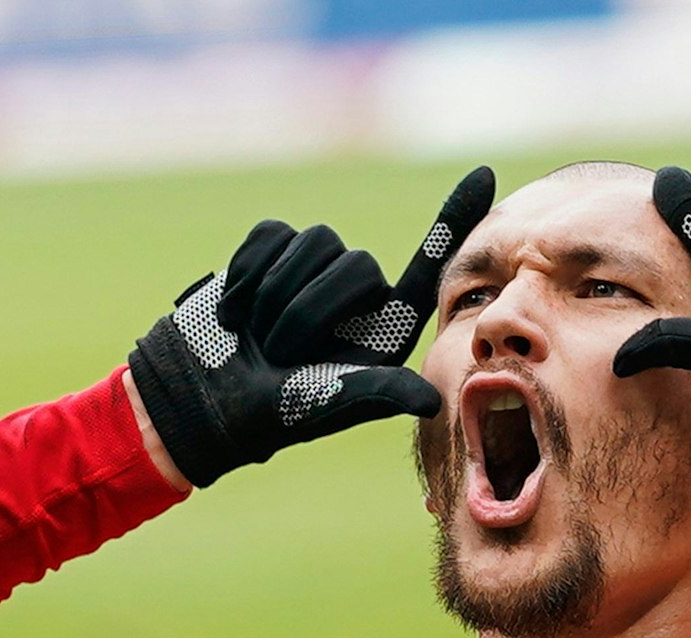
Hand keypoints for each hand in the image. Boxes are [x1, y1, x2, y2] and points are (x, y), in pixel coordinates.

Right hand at [128, 166, 495, 486]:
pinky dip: (246, 275)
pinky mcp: (271, 249)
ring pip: (312, 243)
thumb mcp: (325, 406)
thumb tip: (431, 401)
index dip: (454, 219)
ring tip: (258, 336)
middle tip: (281, 355)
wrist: (202, 397)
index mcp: (384, 328)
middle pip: (355, 264)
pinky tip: (234, 311)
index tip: (487, 171)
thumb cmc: (273, 413)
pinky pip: (271, 235)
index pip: (428, 267)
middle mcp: (357, 291)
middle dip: (309, 313)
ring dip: (275, 297)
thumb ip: (377, 394)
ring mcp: (314, 267)